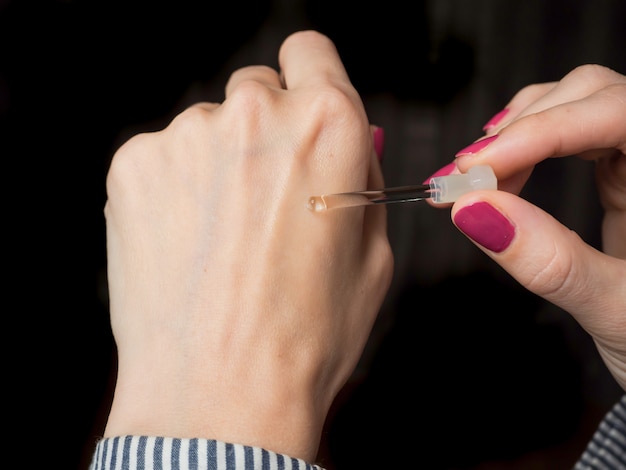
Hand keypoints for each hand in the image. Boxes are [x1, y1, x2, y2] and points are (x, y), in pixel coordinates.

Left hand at [102, 30, 392, 460]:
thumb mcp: (370, 256)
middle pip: (257, 89)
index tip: (298, 105)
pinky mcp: (134, 164)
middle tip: (262, 198)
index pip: (310, 52)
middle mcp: (255, 115)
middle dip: (264, 132)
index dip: (308, 80)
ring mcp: (186, 135)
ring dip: (215, 166)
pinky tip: (187, 243)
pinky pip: (163, 157)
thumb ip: (359, 181)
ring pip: (207, 128)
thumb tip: (352, 141)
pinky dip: (174, 190)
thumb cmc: (303, 336)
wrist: (220, 395)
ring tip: (222, 238)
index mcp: (327, 126)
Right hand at [451, 64, 625, 388]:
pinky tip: (500, 174)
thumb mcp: (617, 312)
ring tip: (475, 181)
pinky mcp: (618, 175)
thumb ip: (551, 262)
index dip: (542, 131)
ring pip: (575, 105)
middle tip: (465, 178)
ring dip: (515, 135)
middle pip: (592, 94)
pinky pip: (566, 138)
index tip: (478, 168)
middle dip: (521, 128)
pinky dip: (522, 149)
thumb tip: (473, 212)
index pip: (618, 113)